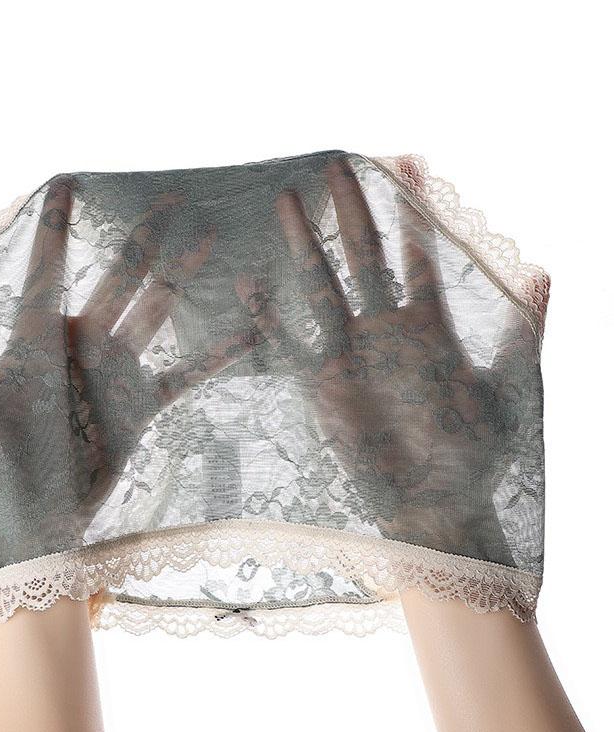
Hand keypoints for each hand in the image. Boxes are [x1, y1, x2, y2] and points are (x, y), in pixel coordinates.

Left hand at [0, 177, 278, 556]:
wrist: (31, 522)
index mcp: (38, 338)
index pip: (48, 269)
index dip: (57, 226)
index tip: (67, 182)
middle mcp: (83, 344)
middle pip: (118, 277)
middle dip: (143, 237)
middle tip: (168, 199)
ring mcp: (116, 371)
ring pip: (156, 310)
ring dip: (183, 276)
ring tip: (210, 240)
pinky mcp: (141, 404)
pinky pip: (185, 374)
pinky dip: (216, 356)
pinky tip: (244, 336)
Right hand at [275, 158, 524, 565]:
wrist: (436, 504)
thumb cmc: (478, 453)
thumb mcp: (508, 390)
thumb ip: (523, 332)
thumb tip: (543, 270)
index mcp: (431, 327)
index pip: (420, 256)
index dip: (415, 213)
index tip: (409, 164)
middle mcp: (387, 331)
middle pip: (366, 257)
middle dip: (355, 211)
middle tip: (339, 164)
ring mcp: (352, 353)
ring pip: (324, 286)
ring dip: (306, 245)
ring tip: (288, 201)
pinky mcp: (324, 383)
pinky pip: (292, 342)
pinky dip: (269, 316)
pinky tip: (250, 285)